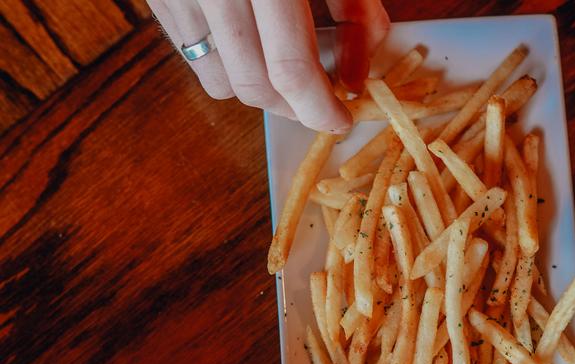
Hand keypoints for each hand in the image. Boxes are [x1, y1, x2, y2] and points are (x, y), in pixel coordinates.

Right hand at [148, 0, 389, 130]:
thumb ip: (352, 0)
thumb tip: (360, 62)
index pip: (289, 67)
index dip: (318, 107)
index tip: (340, 119)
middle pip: (254, 86)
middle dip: (293, 108)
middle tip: (319, 103)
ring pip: (222, 82)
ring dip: (261, 93)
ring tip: (286, 75)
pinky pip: (194, 55)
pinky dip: (229, 67)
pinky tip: (251, 46)